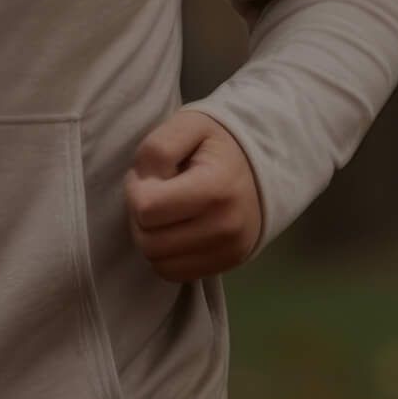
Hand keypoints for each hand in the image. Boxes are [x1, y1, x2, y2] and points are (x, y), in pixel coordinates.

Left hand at [124, 109, 262, 281]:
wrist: (261, 168)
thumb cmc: (217, 144)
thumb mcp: (187, 125)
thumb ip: (157, 149)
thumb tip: (143, 187)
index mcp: (216, 188)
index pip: (146, 208)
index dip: (136, 189)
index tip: (152, 175)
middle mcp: (226, 227)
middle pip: (148, 240)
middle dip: (140, 215)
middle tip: (155, 192)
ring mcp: (228, 252)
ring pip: (156, 261)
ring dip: (150, 236)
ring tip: (166, 210)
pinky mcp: (226, 266)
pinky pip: (173, 273)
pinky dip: (165, 254)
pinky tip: (175, 229)